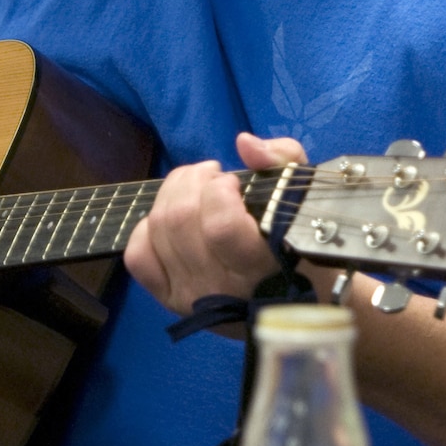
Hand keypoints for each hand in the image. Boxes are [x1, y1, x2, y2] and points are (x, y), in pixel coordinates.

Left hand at [125, 133, 307, 317]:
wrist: (295, 301)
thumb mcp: (306, 195)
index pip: (220, 225)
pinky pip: (139, 256)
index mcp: (262, 266)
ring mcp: (191, 295)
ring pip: (158, 230)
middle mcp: (221, 286)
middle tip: (212, 176)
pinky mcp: (169, 298)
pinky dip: (147, 227)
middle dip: (192, 181)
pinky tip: (170, 218)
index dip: (218, 190)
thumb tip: (244, 143)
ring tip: (195, 187)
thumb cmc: (302, 244)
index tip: (235, 182)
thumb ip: (282, 160)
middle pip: (180, 221)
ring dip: (172, 193)